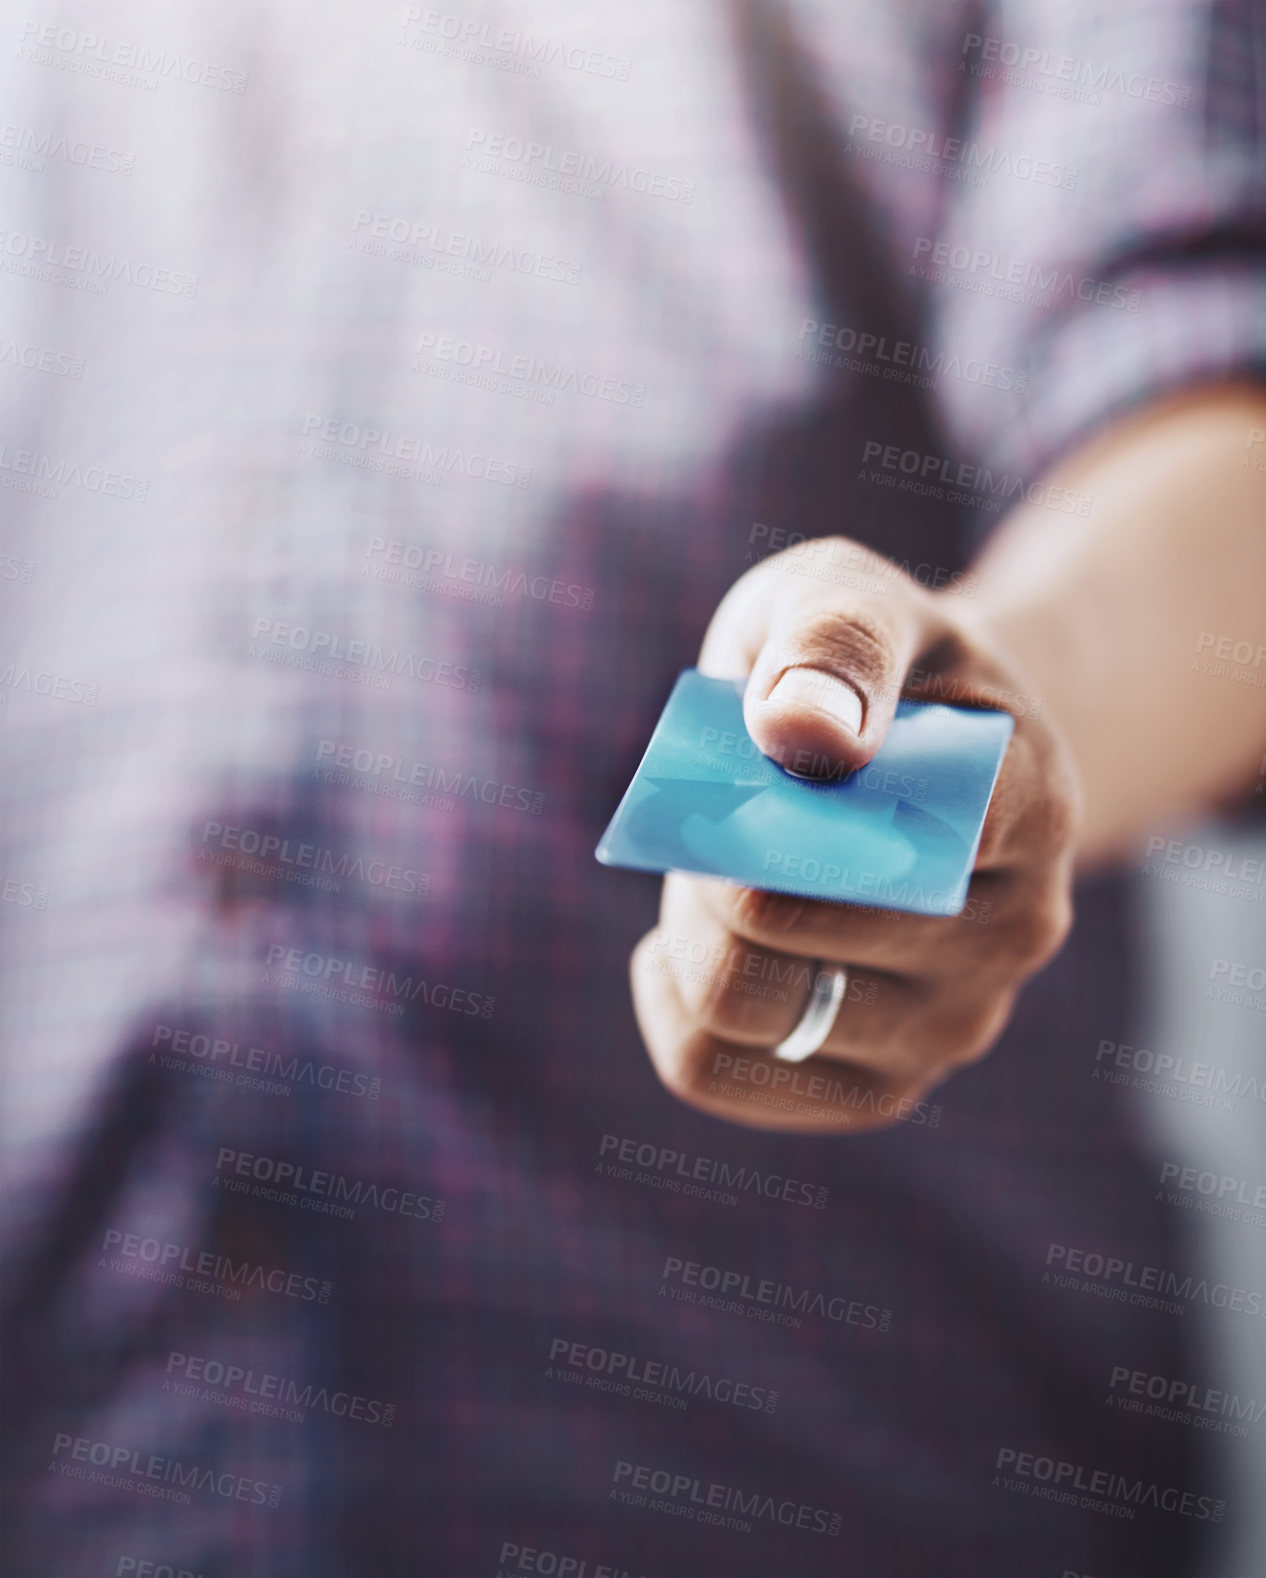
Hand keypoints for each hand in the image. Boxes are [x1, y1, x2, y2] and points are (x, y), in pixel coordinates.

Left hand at [629, 538, 1078, 1132]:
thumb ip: (835, 639)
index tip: (758, 740)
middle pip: (771, 926)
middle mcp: (1014, 936)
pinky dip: (671, 997)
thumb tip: (801, 732)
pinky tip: (701, 937)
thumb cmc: (877, 670)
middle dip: (709, 853)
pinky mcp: (879, 1087)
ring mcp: (952, 1027)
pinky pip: (711, 1069)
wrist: (935, 754)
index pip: (865, 838)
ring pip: (737, 1008)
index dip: (763, 799)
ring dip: (688, 926)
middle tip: (726, 803)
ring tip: (724, 867)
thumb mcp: (853, 595)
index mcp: (1029, 805)